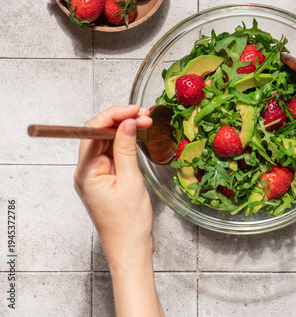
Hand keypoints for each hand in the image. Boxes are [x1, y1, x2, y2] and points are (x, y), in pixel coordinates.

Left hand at [74, 105, 164, 316]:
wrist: (130, 249)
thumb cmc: (129, 223)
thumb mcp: (131, 182)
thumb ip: (126, 150)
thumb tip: (127, 123)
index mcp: (86, 172)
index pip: (93, 131)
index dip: (114, 116)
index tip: (135, 110)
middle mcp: (86, 172)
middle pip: (97, 134)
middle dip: (120, 120)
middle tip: (145, 115)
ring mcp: (94, 176)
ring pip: (105, 142)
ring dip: (124, 130)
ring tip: (146, 122)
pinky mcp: (104, 180)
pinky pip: (111, 154)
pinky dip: (124, 143)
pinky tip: (137, 136)